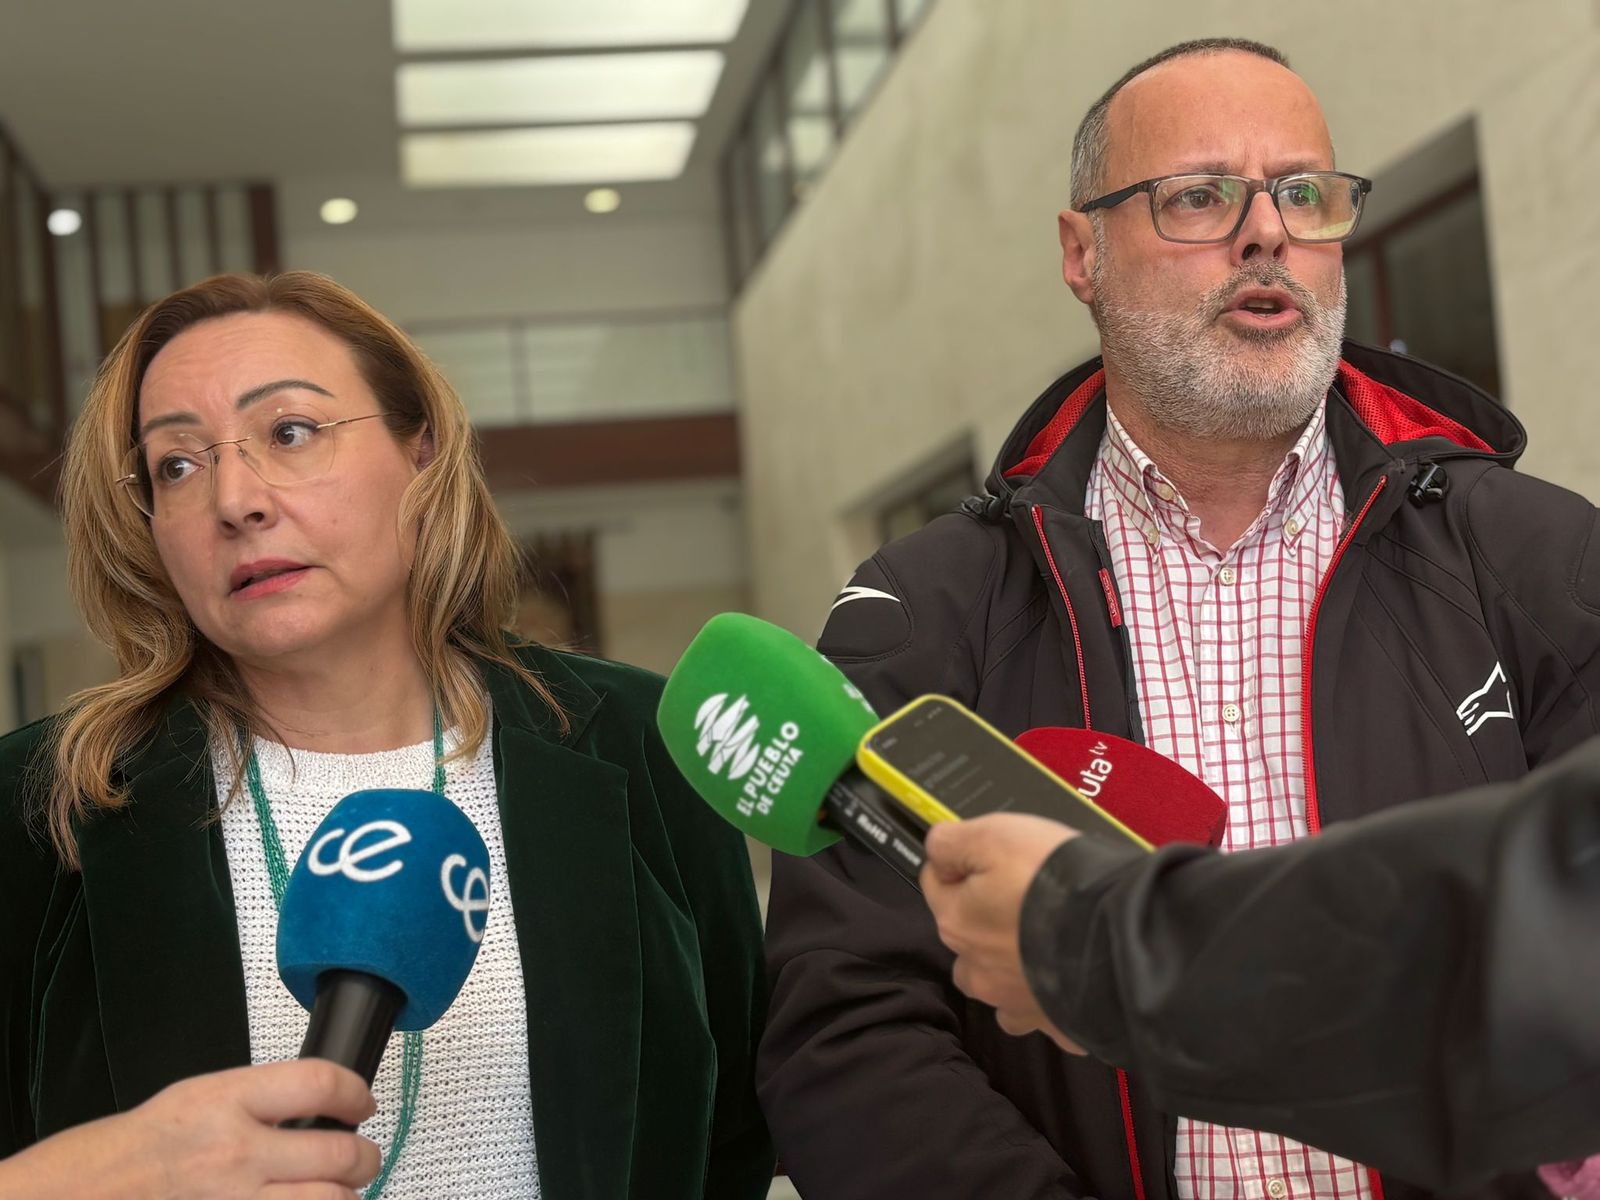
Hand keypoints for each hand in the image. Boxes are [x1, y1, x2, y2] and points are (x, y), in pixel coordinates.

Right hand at [0, 1058, 380, 1198]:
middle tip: (363, 1157)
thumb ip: (256, 1099)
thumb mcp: (195, 1097)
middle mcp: (236, 1153)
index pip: (320, 1082)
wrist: (82, 1194)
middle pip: (338, 1152)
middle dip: (364, 1157)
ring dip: (344, 1197)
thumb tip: (314, 1102)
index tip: (363, 1103)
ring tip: (341, 1190)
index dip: (356, 1092)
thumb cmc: (133, 1150)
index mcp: (227, 1101)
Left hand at [922, 813, 1085, 1053]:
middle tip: (1025, 896)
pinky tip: (1071, 979)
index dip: (964, 863)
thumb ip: (950, 842)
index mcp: (956, 924)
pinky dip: (1053, 1002)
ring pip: (999, 986)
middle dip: (985, 920)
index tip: (995, 855)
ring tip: (1043, 945)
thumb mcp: (993, 835)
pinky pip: (1046, 1018)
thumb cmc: (1054, 882)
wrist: (1120, 935)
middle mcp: (978, 971)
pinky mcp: (1055, 1024)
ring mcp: (1017, 1003)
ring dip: (1012, 969)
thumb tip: (937, 851)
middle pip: (967, 940)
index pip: (937, 884)